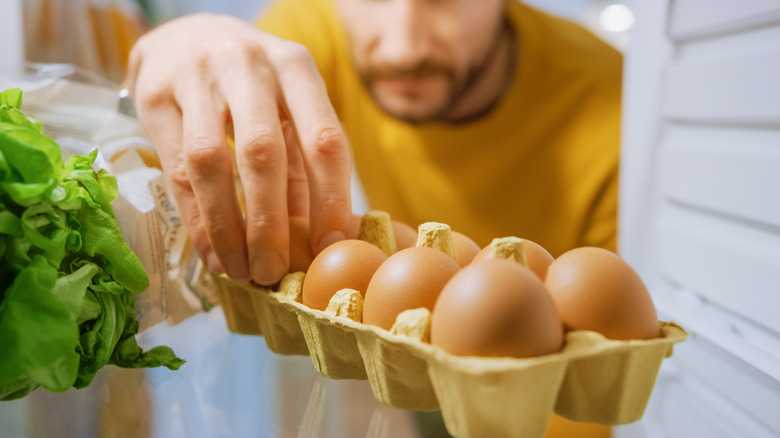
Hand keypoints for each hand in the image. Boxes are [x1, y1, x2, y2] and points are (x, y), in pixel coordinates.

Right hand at [127, 13, 351, 284]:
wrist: (183, 35)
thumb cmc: (251, 84)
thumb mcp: (287, 109)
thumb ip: (302, 164)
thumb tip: (316, 237)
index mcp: (296, 68)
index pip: (323, 140)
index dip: (331, 200)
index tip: (330, 246)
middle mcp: (248, 65)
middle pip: (263, 153)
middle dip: (270, 224)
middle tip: (274, 271)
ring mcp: (196, 76)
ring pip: (212, 163)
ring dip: (228, 228)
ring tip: (240, 270)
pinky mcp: (154, 95)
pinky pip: (176, 169)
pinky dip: (198, 219)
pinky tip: (212, 253)